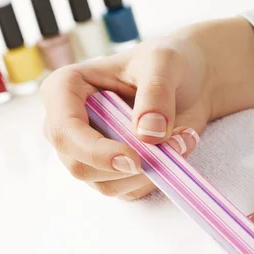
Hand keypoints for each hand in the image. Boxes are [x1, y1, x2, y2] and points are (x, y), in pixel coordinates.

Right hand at [41, 17, 253, 198]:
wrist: (189, 80)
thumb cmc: (166, 63)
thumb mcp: (164, 63)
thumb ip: (156, 93)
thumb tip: (147, 134)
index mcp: (64, 89)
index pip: (65, 132)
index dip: (96, 151)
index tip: (134, 159)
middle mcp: (68, 125)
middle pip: (80, 166)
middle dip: (131, 164)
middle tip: (176, 142)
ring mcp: (87, 152)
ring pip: (107, 184)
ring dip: (152, 170)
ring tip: (182, 137)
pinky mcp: (111, 172)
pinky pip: (130, 190)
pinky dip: (159, 176)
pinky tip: (177, 148)